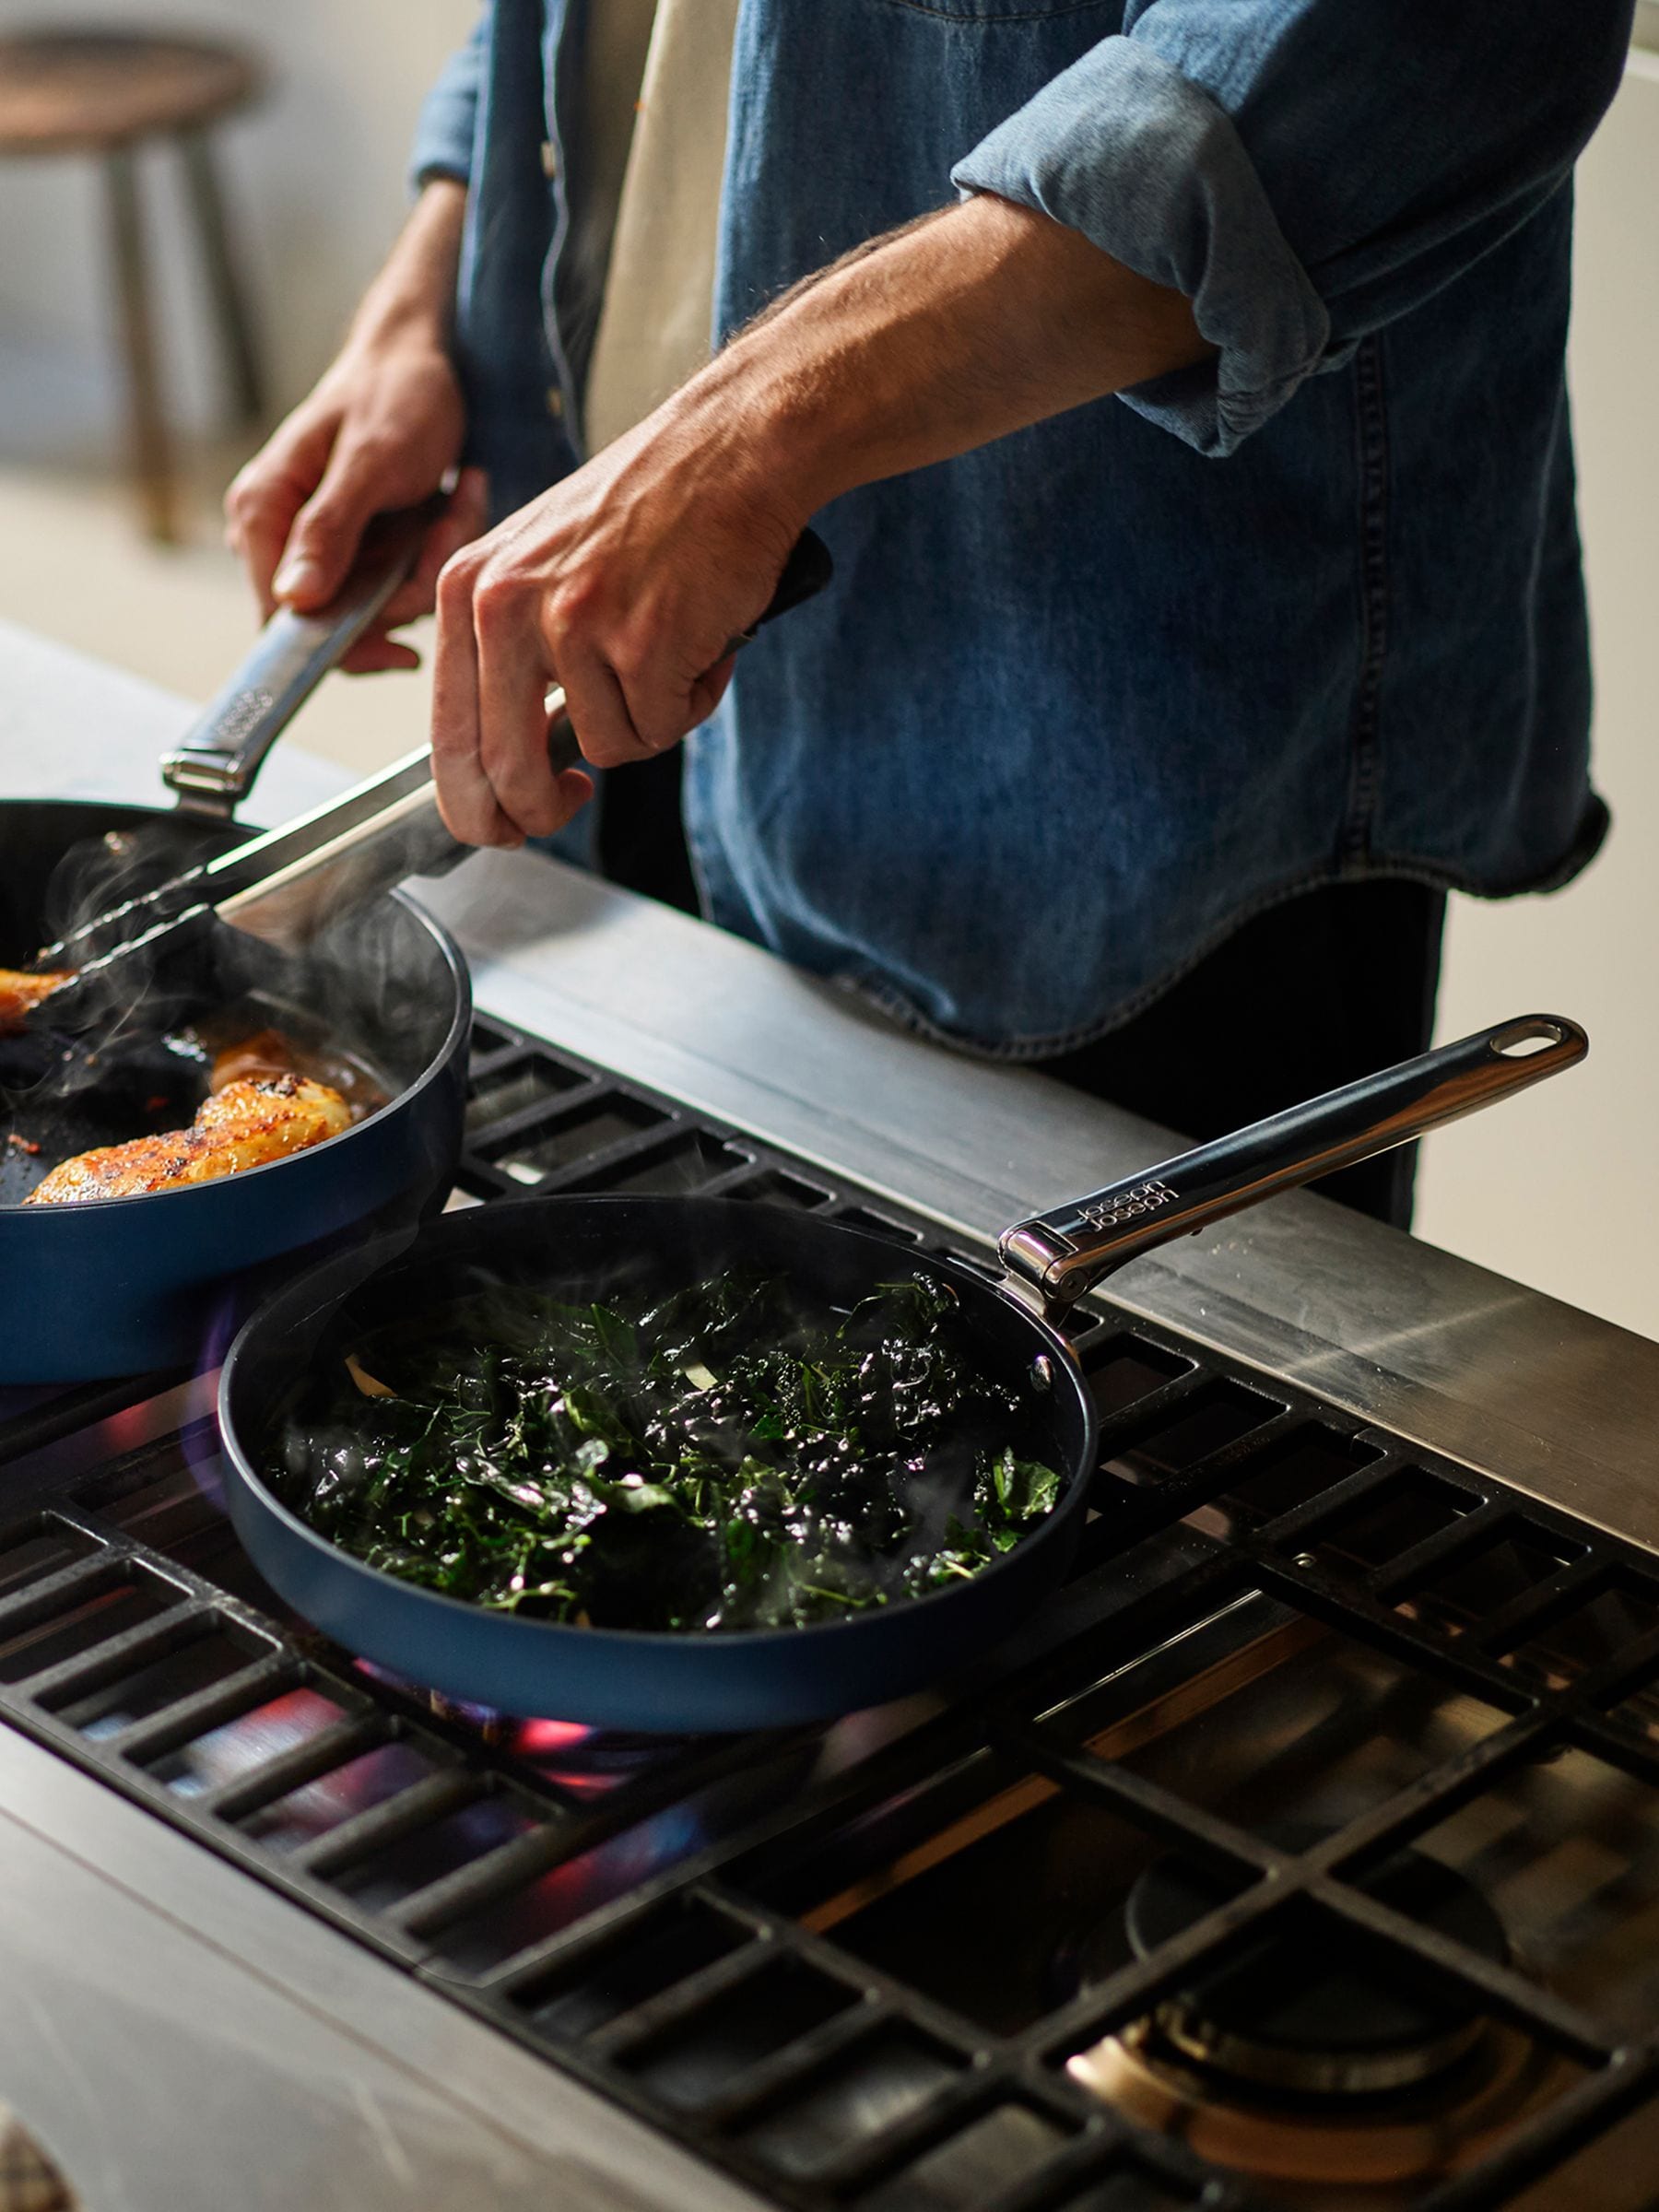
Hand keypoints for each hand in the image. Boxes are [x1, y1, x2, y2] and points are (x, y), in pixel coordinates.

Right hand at [223, 180, 480, 672]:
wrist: (424, 357)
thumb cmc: (395, 396)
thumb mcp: (369, 463)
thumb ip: (328, 530)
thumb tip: (293, 601)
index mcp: (261, 514)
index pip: (284, 621)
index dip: (347, 640)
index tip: (407, 633)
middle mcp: (279, 536)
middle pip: (340, 619)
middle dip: (406, 587)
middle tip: (446, 527)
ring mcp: (320, 543)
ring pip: (379, 604)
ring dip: (431, 564)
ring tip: (457, 500)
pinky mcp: (358, 545)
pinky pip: (399, 581)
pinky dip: (436, 551)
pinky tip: (454, 500)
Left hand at [430, 385, 803, 845]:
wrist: (727, 452)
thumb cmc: (645, 508)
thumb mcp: (537, 565)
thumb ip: (508, 654)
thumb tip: (509, 762)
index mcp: (465, 590)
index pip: (448, 737)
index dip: (474, 805)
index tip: (501, 825)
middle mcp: (504, 607)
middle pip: (508, 771)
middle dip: (541, 809)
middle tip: (571, 802)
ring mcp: (571, 626)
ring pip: (603, 750)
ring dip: (646, 723)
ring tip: (669, 656)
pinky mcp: (639, 643)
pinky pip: (660, 726)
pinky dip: (690, 701)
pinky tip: (700, 645)